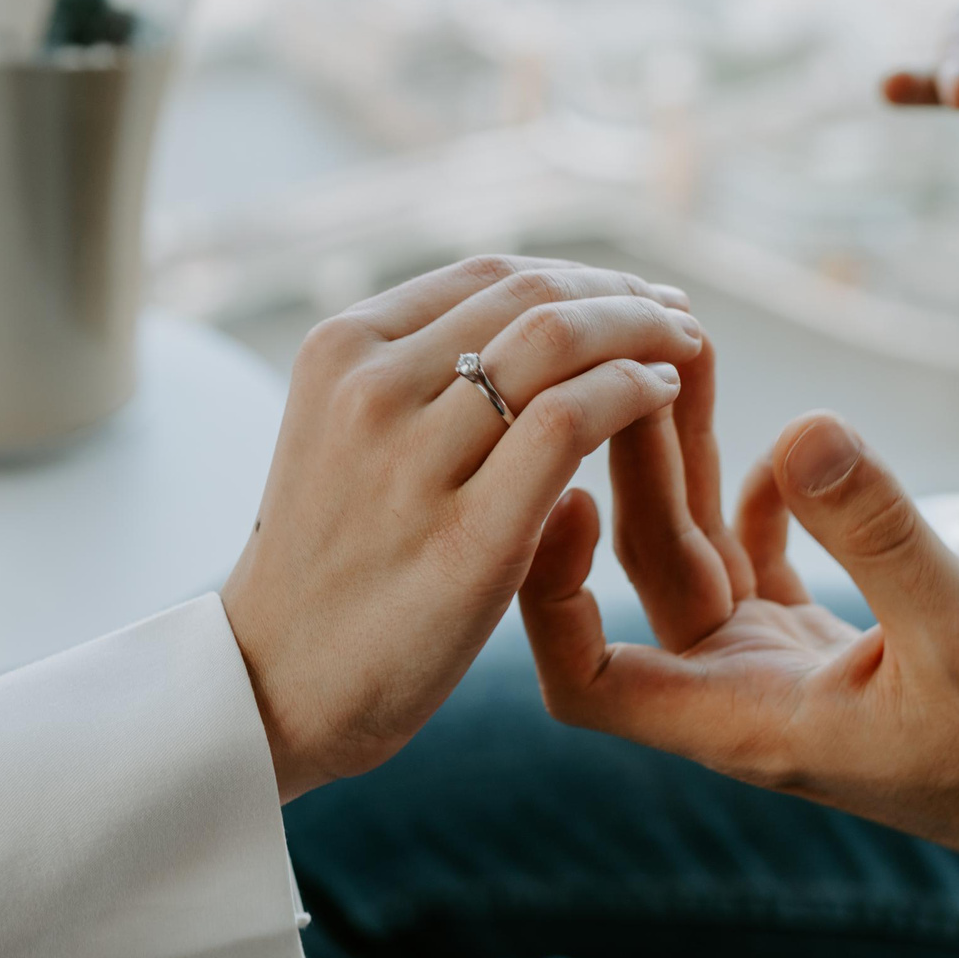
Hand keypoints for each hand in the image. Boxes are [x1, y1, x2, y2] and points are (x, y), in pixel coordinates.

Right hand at [222, 256, 705, 802]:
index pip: (490, 275)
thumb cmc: (330, 562)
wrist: (276, 682)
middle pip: (531, 296)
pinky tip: (663, 400)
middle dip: (622, 296)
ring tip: (682, 351)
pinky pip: (569, 423)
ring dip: (643, 334)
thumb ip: (415, 375)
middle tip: (676, 317)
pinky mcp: (467, 537)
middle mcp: (370, 390)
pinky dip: (631, 393)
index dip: (581, 276)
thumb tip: (525, 321)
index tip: (631, 296)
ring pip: (557, 343)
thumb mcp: (343, 434)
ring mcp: (414, 461)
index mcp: (341, 351)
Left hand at [518, 370, 958, 957]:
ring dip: (686, 462)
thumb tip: (802, 428)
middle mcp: (741, 697)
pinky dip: (753, 500)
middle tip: (637, 360)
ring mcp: (778, 669)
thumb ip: (880, 533)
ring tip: (685, 354)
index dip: (549, 595)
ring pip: (697, 555)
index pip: (586, 680)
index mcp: (744, 721)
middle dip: (627, 471)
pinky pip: (755, 562)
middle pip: (642, 578)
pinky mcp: (822, 646)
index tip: (560, 497)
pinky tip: (774, 443)